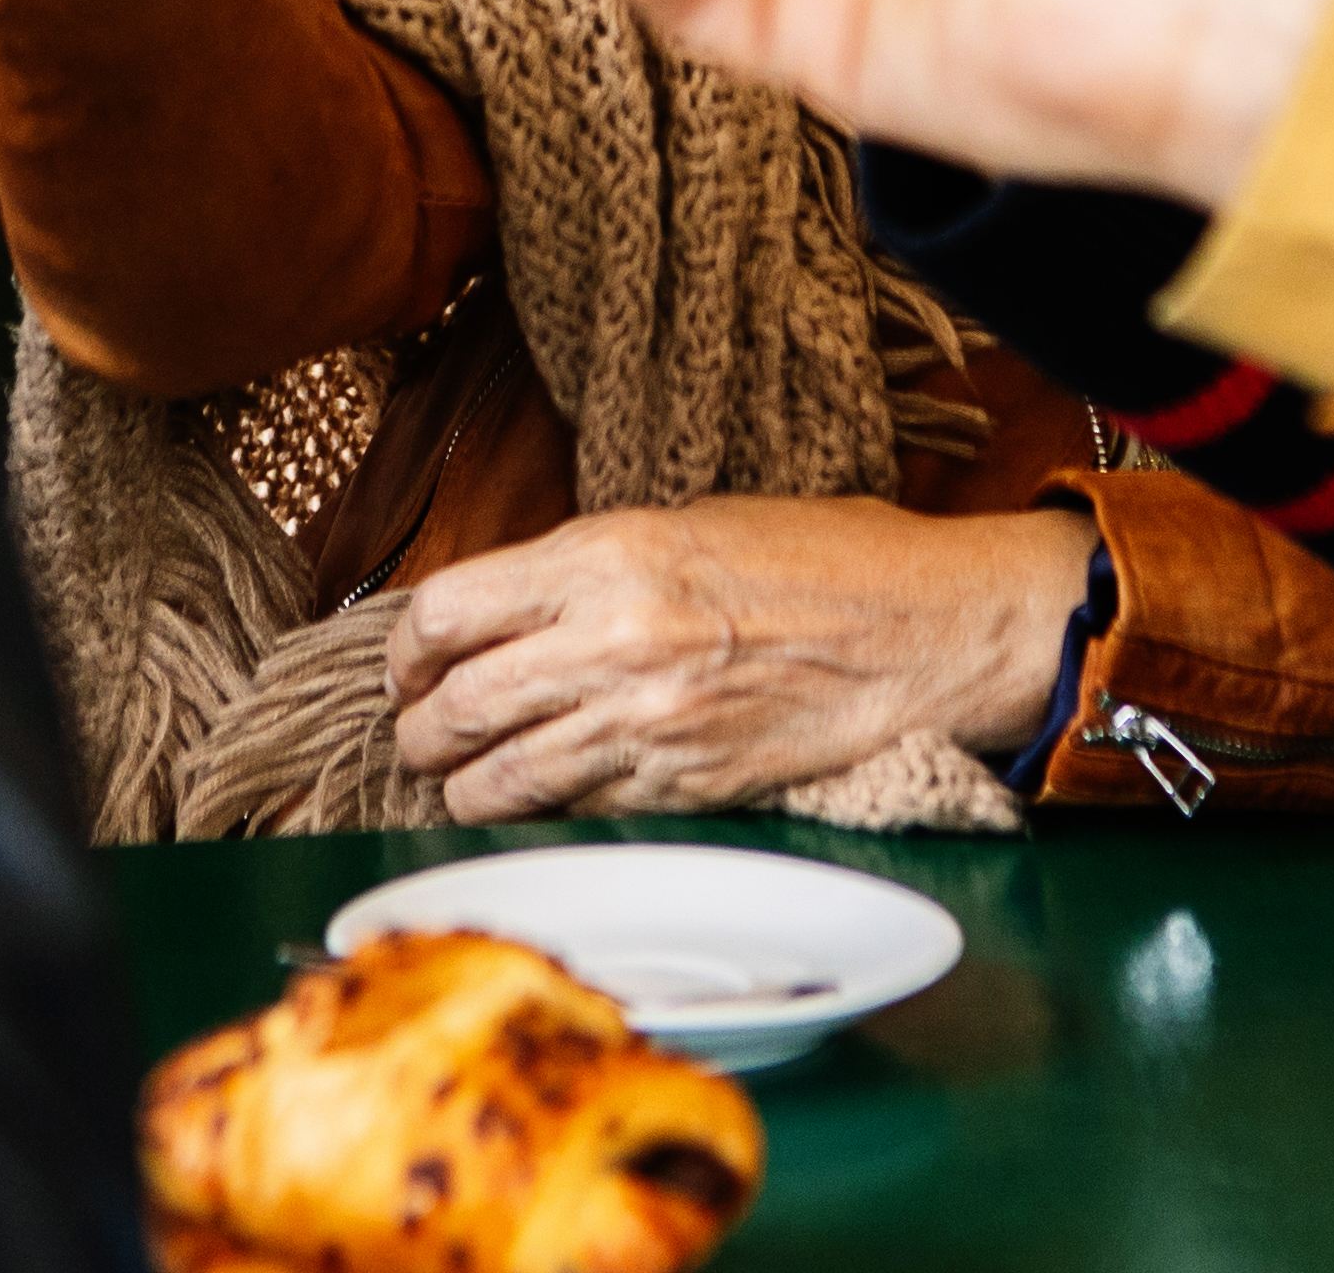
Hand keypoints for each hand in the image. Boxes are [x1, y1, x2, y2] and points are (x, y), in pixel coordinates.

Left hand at [386, 499, 1095, 817]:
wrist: (928, 631)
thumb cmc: (828, 559)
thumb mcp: (694, 521)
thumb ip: (596, 566)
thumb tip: (514, 609)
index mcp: (608, 554)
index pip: (447, 611)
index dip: (406, 647)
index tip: (409, 662)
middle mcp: (613, 639)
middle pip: (457, 704)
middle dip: (418, 728)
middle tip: (416, 731)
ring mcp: (646, 723)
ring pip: (501, 778)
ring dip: (461, 785)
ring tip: (455, 778)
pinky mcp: (682, 787)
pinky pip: (575, 810)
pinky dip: (540, 811)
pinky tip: (533, 801)